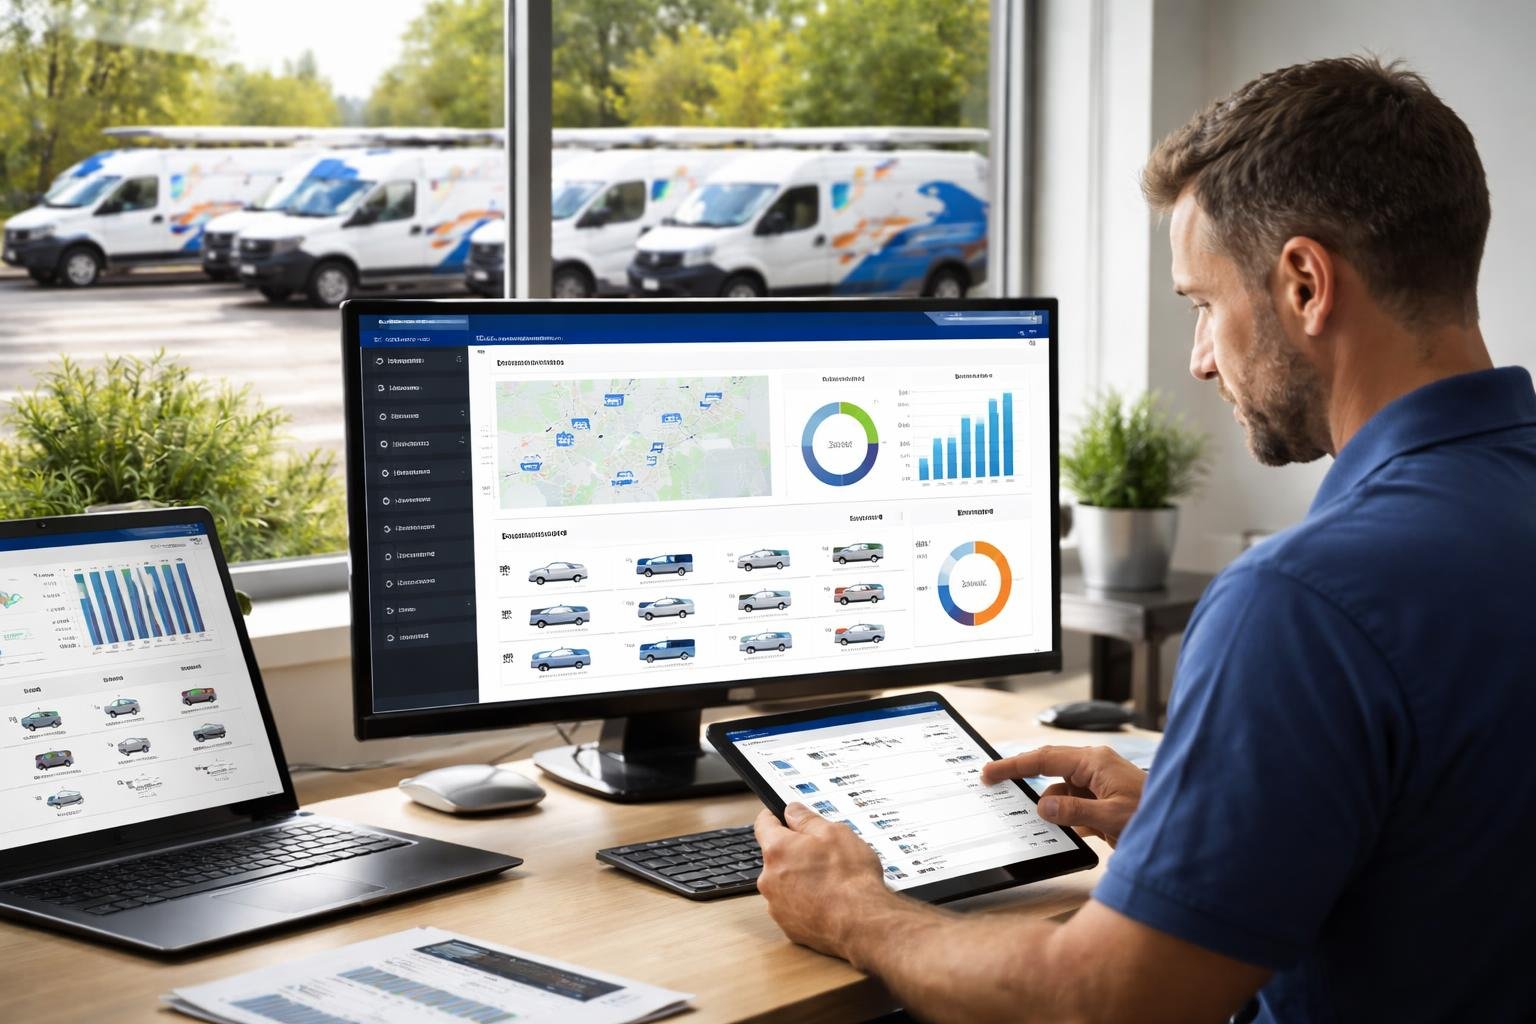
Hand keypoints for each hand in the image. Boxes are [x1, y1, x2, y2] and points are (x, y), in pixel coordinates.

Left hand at [754, 802, 893, 957]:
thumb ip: (807, 819)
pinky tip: (827, 900)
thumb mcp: (835, 833)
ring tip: (829, 881)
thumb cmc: (850, 879)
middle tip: (822, 853)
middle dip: (794, 852)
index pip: (764, 824)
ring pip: (784, 883)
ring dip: (799, 878)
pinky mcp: (788, 926)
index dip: (775, 816)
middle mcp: (769, 879)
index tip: (783, 815)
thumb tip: (792, 811)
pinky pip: (792, 906)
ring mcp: (776, 906)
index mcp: (777, 850)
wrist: (863, 924)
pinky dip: (805, 902)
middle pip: (776, 856)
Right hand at [981, 745, 1145, 846]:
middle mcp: (1094, 768)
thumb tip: (1043, 806)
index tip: (990, 771)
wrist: (1186, 827)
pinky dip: (1064, 817)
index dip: (1013, 765)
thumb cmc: (1155, 815)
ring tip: (1037, 821)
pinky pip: (1074, 805)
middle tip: (993, 783)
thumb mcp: (1111, 817)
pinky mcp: (1103, 801)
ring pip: (1060, 790)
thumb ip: (1074, 811)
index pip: (1044, 759)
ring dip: (1050, 806)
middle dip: (1022, 777)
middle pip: (1047, 768)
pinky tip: (1062, 832)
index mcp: (1094, 762)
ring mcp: (1098, 784)